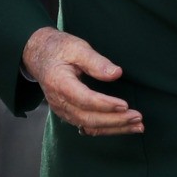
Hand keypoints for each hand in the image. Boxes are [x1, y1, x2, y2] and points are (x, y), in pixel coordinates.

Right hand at [22, 27, 142, 135]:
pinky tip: (122, 127)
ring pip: (89, 126)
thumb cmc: (59, 48)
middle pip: (88, 118)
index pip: (84, 99)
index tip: (125, 105)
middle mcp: (59, 101)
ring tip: (137, 126)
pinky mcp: (67, 113)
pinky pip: (86, 126)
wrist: (38, 55)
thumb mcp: (77, 47)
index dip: (105, 105)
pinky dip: (106, 129)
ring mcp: (62, 110)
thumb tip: (116, 74)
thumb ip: (96, 61)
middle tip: (138, 117)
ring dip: (114, 128)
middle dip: (115, 121)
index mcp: (59, 83)